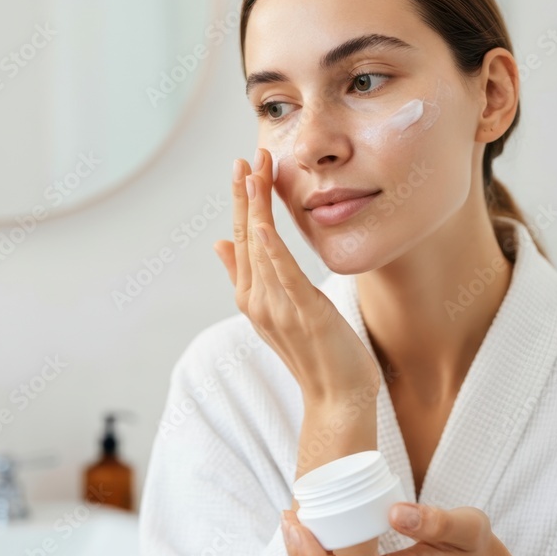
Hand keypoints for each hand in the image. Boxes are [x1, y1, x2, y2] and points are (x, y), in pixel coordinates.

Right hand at [213, 148, 380, 403]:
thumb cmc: (314, 355)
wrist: (336, 399)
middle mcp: (257, 300)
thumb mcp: (277, 312)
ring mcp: (278, 308)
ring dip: (257, 207)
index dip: (242, 202)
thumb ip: (245, 278)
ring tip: (255, 171)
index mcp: (252, 297)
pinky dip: (272, 248)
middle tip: (247, 156)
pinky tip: (265, 223)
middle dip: (246, 194)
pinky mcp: (303, 313)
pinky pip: (284, 275)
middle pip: (247, 237)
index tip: (243, 167)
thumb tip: (219, 242)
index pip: (242, 239)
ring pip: (261, 248)